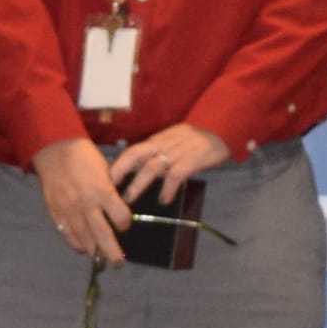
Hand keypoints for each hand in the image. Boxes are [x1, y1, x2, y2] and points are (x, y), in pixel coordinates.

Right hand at [33, 137, 132, 260]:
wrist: (56, 150)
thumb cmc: (85, 158)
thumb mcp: (106, 171)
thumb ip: (111, 193)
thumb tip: (118, 212)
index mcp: (102, 191)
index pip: (121, 218)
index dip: (125, 223)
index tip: (125, 223)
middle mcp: (86, 204)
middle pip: (103, 235)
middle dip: (112, 253)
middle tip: (118, 263)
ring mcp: (69, 210)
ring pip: (84, 239)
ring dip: (94, 251)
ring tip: (100, 257)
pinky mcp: (56, 212)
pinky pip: (67, 235)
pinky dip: (76, 243)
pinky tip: (82, 247)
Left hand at [110, 123, 229, 207]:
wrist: (222, 127)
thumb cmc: (198, 138)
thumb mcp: (175, 140)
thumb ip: (161, 153)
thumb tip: (147, 174)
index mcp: (158, 140)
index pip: (132, 151)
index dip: (117, 165)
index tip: (105, 180)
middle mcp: (163, 144)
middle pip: (135, 155)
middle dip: (120, 172)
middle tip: (109, 191)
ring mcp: (177, 151)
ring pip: (152, 166)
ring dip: (138, 183)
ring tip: (129, 199)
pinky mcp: (192, 159)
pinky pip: (176, 174)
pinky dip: (168, 188)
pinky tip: (164, 200)